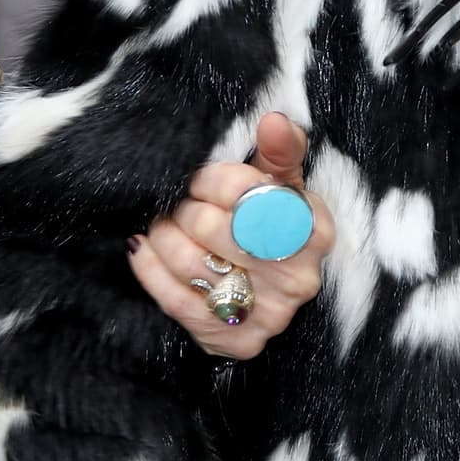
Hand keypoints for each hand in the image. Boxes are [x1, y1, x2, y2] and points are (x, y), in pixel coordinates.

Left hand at [128, 113, 334, 359]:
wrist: (271, 296)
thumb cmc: (273, 228)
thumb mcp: (283, 188)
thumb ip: (279, 152)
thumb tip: (275, 120)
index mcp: (313, 231)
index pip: (249, 192)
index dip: (211, 180)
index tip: (197, 179)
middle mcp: (298, 278)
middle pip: (214, 228)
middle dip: (184, 209)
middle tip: (178, 204)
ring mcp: (268, 315)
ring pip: (190, 264)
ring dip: (162, 236)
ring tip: (162, 224)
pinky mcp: (235, 340)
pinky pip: (175, 300)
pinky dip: (150, 269)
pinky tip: (145, 249)